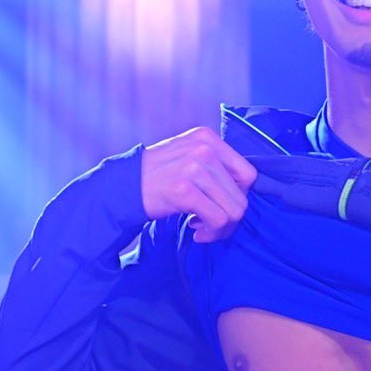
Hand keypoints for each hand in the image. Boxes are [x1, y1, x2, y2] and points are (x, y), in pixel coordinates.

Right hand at [139, 126, 257, 242]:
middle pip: (242, 196)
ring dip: (221, 228)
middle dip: (231, 218)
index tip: (222, 206)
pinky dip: (211, 233)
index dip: (240, 196)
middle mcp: (204, 149)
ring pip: (234, 210)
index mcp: (208, 138)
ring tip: (203, 229)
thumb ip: (216, 165)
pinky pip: (217, 220)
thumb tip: (245, 191)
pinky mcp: (184, 190)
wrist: (122, 187)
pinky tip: (196, 233)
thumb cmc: (158, 176)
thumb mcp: (188, 156)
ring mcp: (194, 168)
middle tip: (211, 225)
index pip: (248, 173)